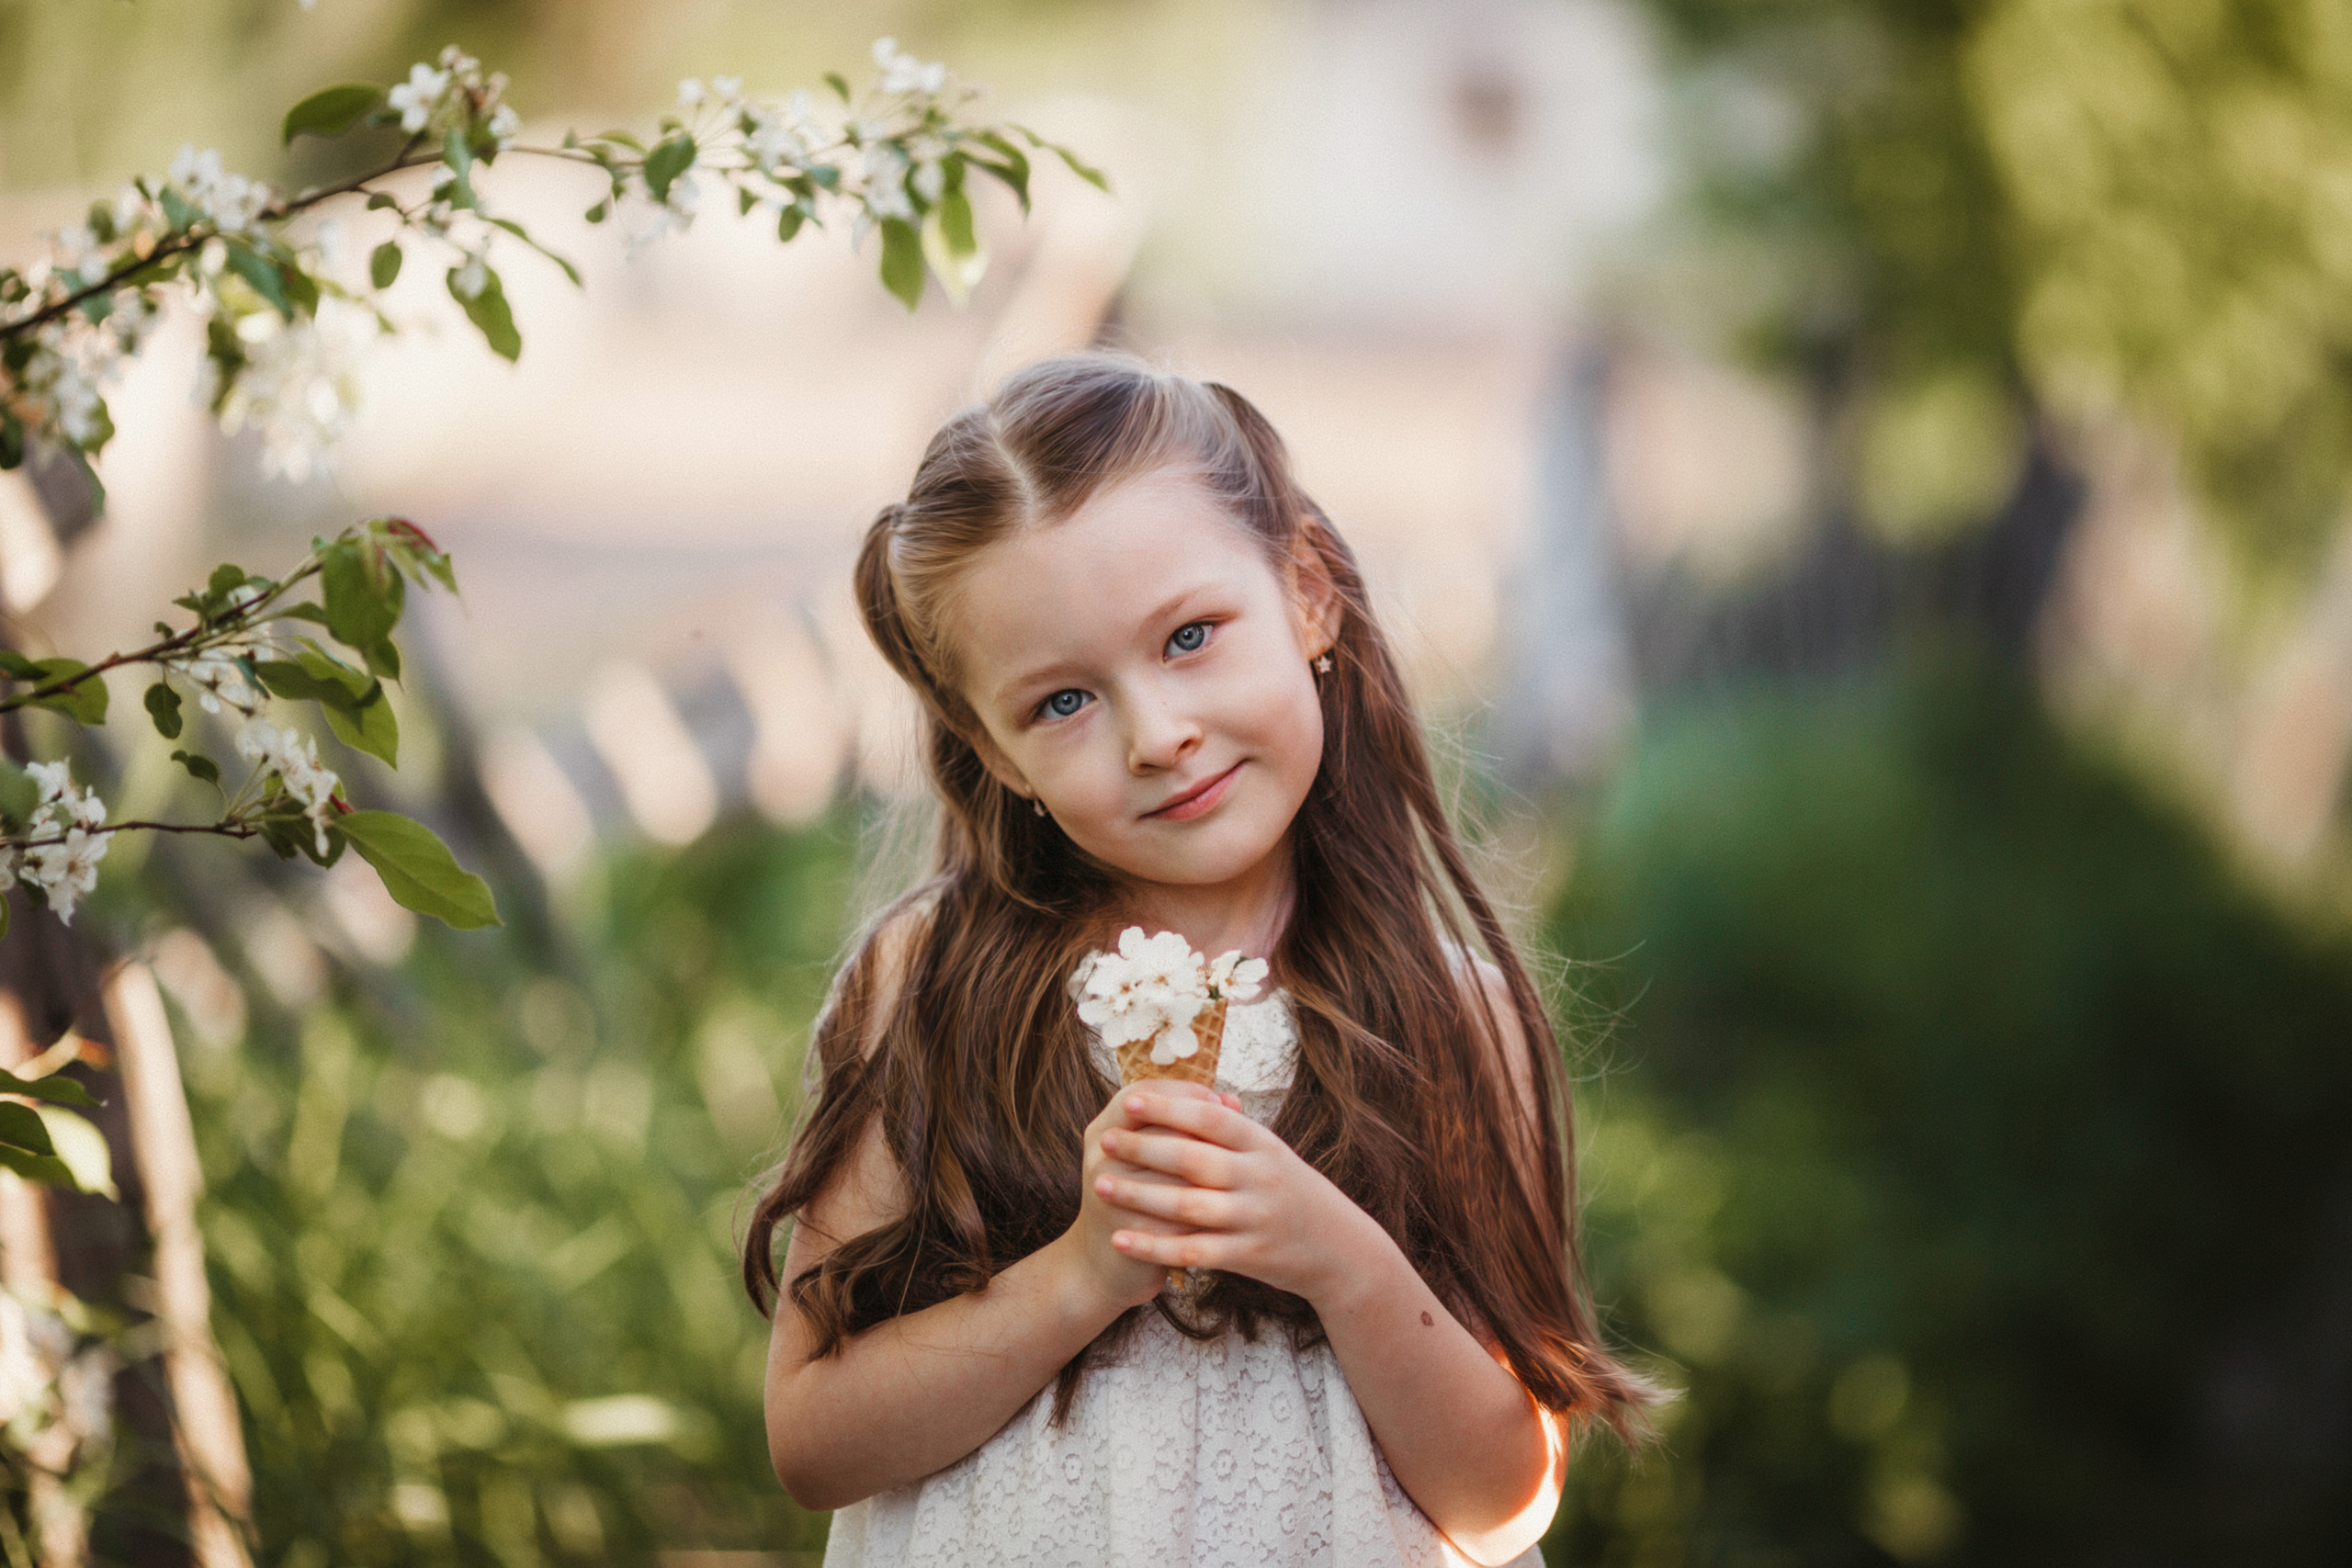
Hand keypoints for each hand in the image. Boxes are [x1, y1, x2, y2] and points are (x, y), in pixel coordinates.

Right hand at [1060, 1080, 1240, 1312]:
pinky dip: (1205, 1209)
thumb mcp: (1148, 1153)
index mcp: (1103, 1130)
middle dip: (1201, 1129)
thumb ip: (1183, 1122)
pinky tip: (1229, 1205)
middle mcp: (1101, 1158)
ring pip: (1171, 1173)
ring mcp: (1112, 1196)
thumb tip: (1231, 1099)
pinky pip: (1176, 1216)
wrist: (1104, 1261)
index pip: (1142, 1094)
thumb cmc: (1139, 1194)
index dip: (1182, 1092)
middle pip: (1158, 1129)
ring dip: (1208, 1170)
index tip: (1216, 1098)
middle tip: (1234, 1132)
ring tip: (1237, 1167)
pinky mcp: (1131, 1232)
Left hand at [1093, 1086, 1372, 1305]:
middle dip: (1144, 1148)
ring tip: (1100, 1185)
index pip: (1211, 1118)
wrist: (1341, 1250)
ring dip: (1139, 1195)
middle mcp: (1260, 1177)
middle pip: (1194, 1158)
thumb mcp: (1272, 1155)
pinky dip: (1154, 1245)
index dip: (1170, 1108)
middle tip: (1105, 1141)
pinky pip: (1193, 1250)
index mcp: (1263, 1145)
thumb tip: (1189, 1094)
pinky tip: (1121, 1239)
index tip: (1130, 1100)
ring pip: (1188, 1205)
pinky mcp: (1249, 1255)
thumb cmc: (1294, 1194)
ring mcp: (1255, 1217)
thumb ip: (1233, 1130)